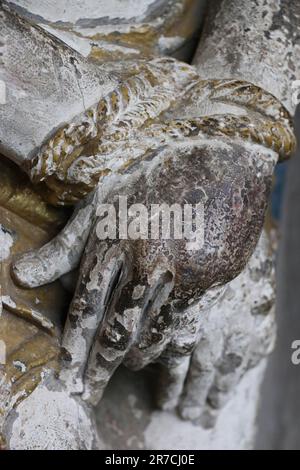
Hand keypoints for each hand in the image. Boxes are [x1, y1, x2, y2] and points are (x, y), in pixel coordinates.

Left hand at [12, 133, 275, 410]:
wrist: (217, 160)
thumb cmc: (154, 179)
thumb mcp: (102, 202)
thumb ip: (65, 244)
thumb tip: (22, 275)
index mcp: (108, 240)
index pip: (83, 306)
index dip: (72, 346)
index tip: (65, 374)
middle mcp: (138, 260)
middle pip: (112, 327)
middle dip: (97, 366)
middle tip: (86, 392)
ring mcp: (174, 270)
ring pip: (145, 331)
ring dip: (129, 358)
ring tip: (118, 369)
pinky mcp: (205, 277)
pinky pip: (178, 324)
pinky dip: (162, 343)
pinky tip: (151, 350)